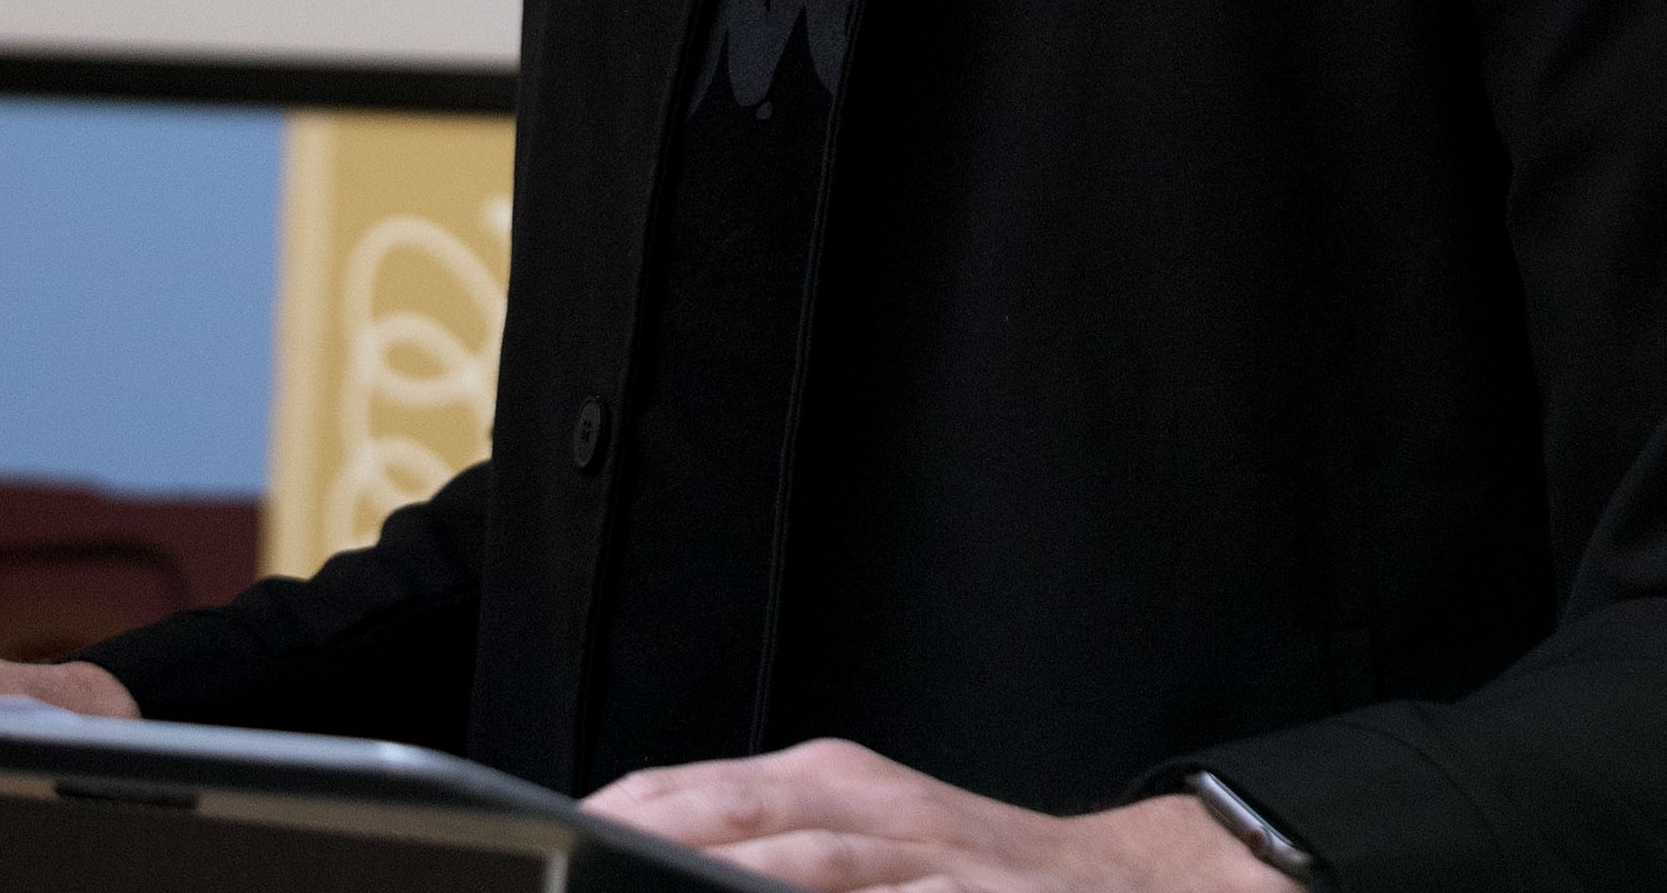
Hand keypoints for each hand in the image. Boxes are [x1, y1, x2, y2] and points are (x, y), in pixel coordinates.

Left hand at [585, 740, 1282, 892]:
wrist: (1134, 888)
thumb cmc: (975, 878)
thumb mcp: (869, 845)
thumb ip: (771, 853)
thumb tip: (642, 857)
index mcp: (827, 785)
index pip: (685, 795)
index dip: (610, 822)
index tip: (532, 852)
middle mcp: (866, 806)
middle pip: (719, 820)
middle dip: (631, 848)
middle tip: (555, 874)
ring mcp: (922, 858)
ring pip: (793, 864)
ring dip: (707, 878)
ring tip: (624, 886)